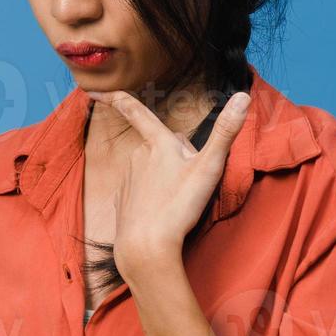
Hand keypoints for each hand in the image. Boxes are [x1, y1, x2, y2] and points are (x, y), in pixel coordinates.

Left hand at [85, 87, 249, 273]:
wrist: (146, 245)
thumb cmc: (178, 206)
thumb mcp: (209, 167)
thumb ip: (226, 132)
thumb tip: (243, 96)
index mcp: (157, 144)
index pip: (136, 111)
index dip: (116, 97)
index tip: (93, 90)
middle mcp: (137, 156)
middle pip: (162, 144)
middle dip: (178, 154)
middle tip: (191, 180)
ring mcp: (127, 177)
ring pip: (153, 167)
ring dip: (167, 175)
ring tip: (177, 199)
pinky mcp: (122, 198)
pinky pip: (142, 188)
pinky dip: (153, 194)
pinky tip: (161, 209)